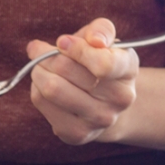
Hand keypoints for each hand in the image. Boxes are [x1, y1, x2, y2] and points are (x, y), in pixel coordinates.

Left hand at [27, 19, 138, 145]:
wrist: (104, 103)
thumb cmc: (98, 61)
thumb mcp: (103, 39)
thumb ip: (101, 30)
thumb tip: (95, 40)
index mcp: (128, 69)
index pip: (103, 64)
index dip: (76, 49)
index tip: (61, 41)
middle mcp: (120, 99)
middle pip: (67, 71)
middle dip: (45, 55)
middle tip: (38, 49)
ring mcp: (100, 120)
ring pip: (52, 88)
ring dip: (38, 71)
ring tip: (40, 66)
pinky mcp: (77, 134)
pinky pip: (42, 103)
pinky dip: (36, 89)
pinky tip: (46, 86)